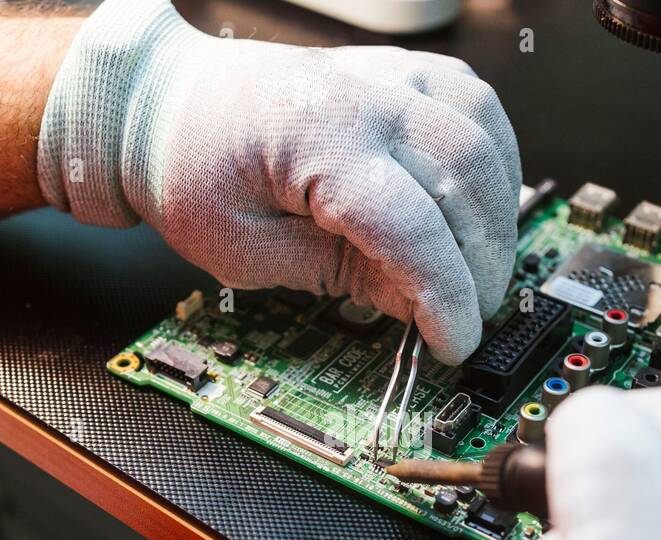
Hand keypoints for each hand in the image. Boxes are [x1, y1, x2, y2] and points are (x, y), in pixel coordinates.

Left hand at [38, 0, 520, 364]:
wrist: (163, 105)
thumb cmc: (188, 170)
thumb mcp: (245, 251)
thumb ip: (338, 274)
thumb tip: (417, 304)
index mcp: (316, 137)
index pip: (411, 226)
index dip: (446, 295)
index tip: (455, 343)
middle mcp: (363, 96)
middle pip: (463, 179)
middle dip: (480, 263)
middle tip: (468, 315)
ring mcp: (385, 77)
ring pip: (483, 138)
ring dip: (497, 213)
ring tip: (478, 268)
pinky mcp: (397, 75)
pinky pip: (474, 106)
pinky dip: (492, 160)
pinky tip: (480, 204)